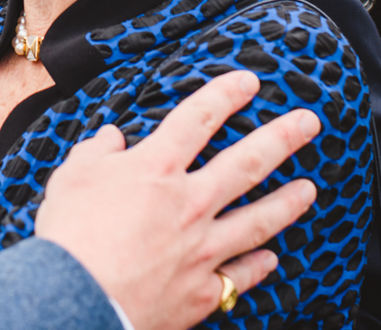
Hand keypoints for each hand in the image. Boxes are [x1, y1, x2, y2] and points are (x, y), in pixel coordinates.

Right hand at [34, 71, 318, 329]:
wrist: (78, 298)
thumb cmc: (70, 234)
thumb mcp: (72, 176)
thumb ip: (97, 152)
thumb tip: (111, 137)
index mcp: (157, 168)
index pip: (198, 118)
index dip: (225, 94)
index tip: (250, 81)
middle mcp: (190, 202)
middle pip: (246, 162)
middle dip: (281, 138)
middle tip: (310, 122)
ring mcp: (202, 247)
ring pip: (257, 219)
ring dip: (288, 202)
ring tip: (310, 189)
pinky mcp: (202, 290)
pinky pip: (240, 275)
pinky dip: (258, 266)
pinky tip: (273, 259)